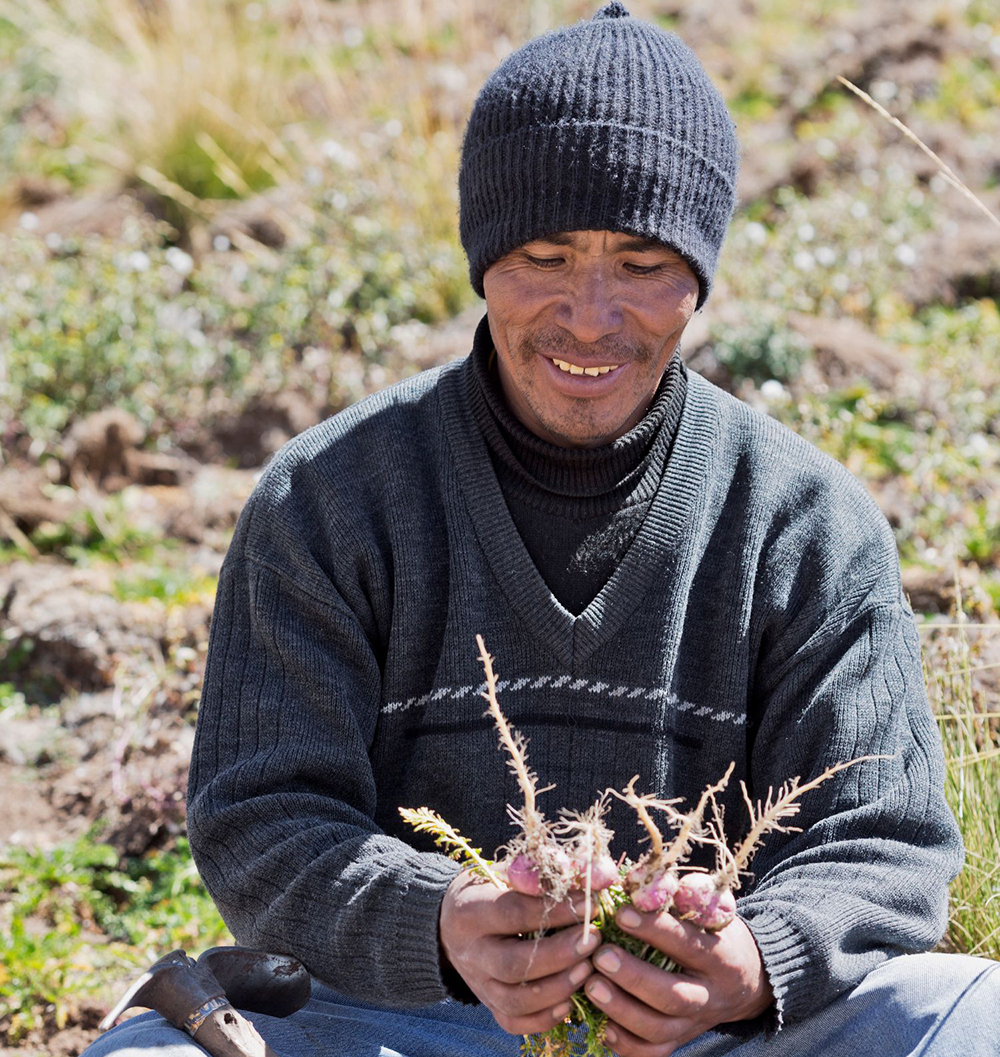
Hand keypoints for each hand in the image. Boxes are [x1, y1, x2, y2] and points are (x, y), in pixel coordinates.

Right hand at [439, 871, 600, 1035]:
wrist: (449, 924)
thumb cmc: (488, 890)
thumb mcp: (503, 872)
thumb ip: (538, 872)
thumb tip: (583, 876)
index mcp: (472, 911)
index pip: (514, 913)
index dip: (555, 911)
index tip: (590, 905)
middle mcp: (472, 952)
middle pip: (514, 964)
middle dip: (560, 955)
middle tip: (594, 940)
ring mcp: (479, 984)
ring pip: (516, 1000)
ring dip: (558, 987)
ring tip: (588, 969)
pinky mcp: (489, 1005)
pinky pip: (514, 1023)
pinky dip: (545, 1018)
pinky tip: (571, 1001)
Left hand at [582, 907, 772, 1055]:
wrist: (749, 980)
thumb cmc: (717, 934)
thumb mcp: (711, 911)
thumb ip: (679, 894)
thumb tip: (638, 877)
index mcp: (721, 958)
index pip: (687, 945)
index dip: (655, 930)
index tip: (621, 913)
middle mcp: (710, 996)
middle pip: (672, 997)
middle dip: (633, 977)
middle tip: (600, 956)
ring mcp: (695, 1024)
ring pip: (658, 1030)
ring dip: (621, 1010)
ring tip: (591, 985)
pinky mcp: (680, 1039)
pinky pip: (652, 1052)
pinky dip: (625, 1043)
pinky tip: (602, 1023)